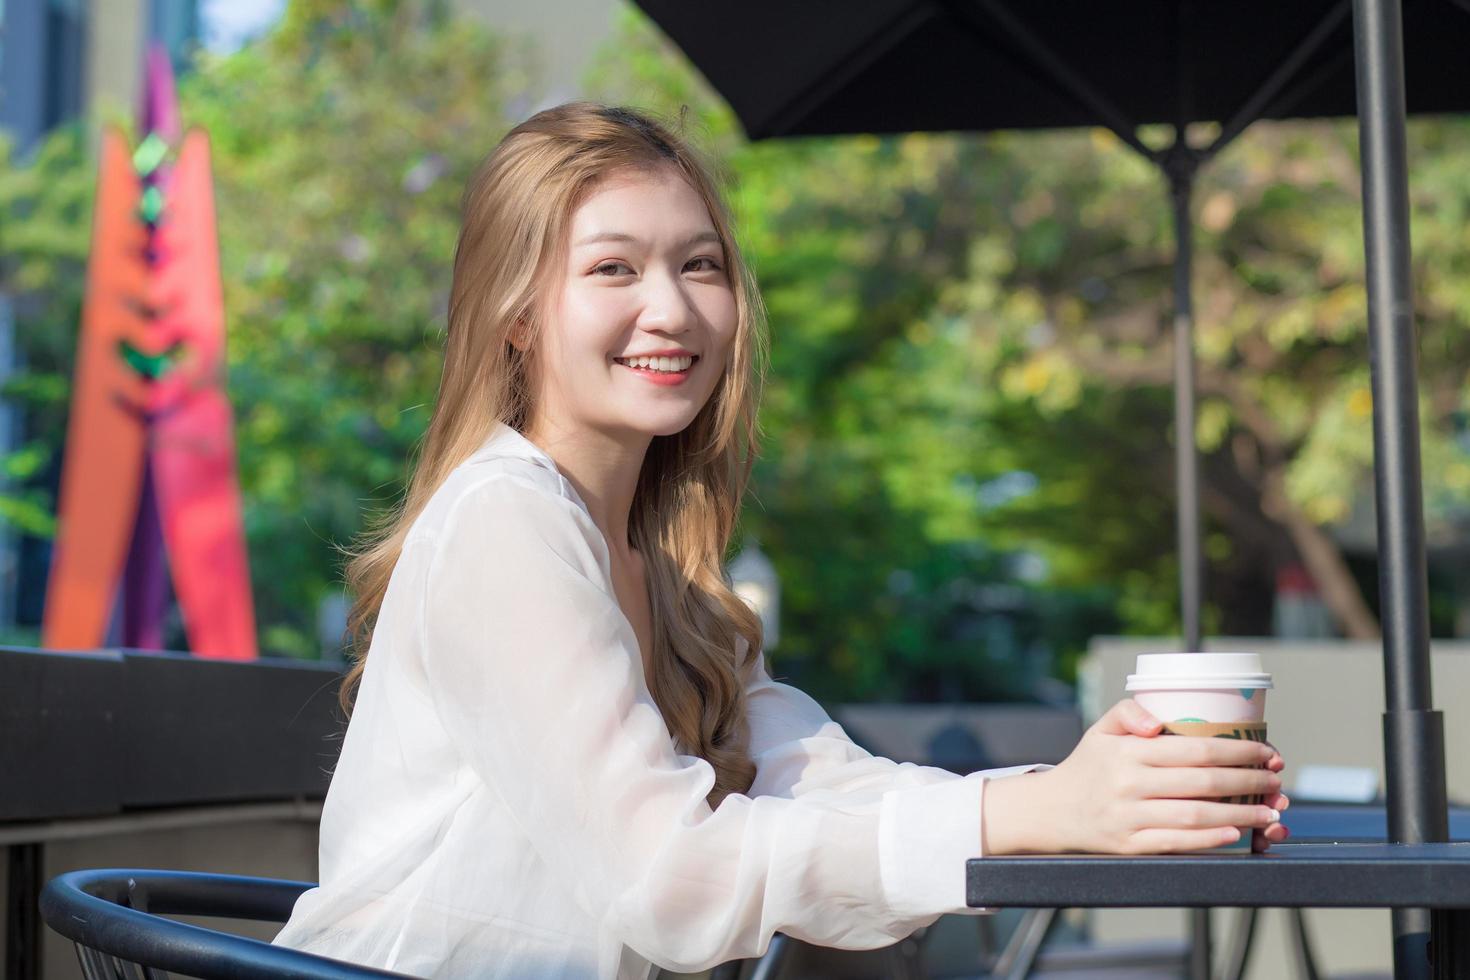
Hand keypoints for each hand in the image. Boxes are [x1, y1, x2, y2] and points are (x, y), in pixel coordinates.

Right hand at [983, 699, 1287, 854]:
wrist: (1050, 811)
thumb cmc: (1087, 767)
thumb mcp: (1100, 730)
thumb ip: (1127, 711)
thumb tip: (1157, 721)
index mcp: (1126, 751)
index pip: (1194, 748)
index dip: (1238, 750)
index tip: (1267, 752)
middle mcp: (1128, 784)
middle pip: (1203, 782)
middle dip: (1249, 781)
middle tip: (1276, 781)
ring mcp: (1128, 817)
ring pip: (1195, 815)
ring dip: (1240, 814)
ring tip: (1269, 812)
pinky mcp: (1129, 845)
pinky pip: (1177, 842)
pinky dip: (1209, 839)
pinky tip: (1235, 834)